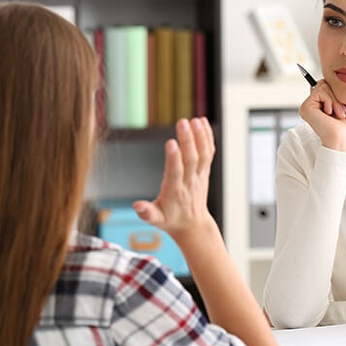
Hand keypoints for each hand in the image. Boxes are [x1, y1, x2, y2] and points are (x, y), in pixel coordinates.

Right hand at [133, 117, 215, 240]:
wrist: (193, 225)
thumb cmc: (171, 220)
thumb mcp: (156, 220)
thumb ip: (146, 212)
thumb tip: (136, 206)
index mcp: (175, 192)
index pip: (175, 173)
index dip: (174, 158)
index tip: (170, 143)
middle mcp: (189, 182)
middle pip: (191, 159)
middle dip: (187, 140)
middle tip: (182, 122)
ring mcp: (199, 176)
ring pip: (203, 154)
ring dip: (200, 136)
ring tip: (195, 120)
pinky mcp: (204, 171)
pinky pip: (208, 153)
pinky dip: (207, 137)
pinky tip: (203, 122)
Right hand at [300, 80, 345, 152]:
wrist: (342, 140)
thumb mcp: (342, 105)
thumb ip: (332, 93)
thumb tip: (322, 81)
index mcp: (318, 108)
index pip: (325, 88)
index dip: (335, 94)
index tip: (341, 110)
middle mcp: (310, 107)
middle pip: (323, 84)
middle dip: (336, 97)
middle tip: (340, 113)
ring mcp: (307, 107)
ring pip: (323, 86)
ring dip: (335, 100)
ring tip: (336, 114)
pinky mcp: (305, 107)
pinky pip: (320, 91)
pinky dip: (330, 100)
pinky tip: (329, 113)